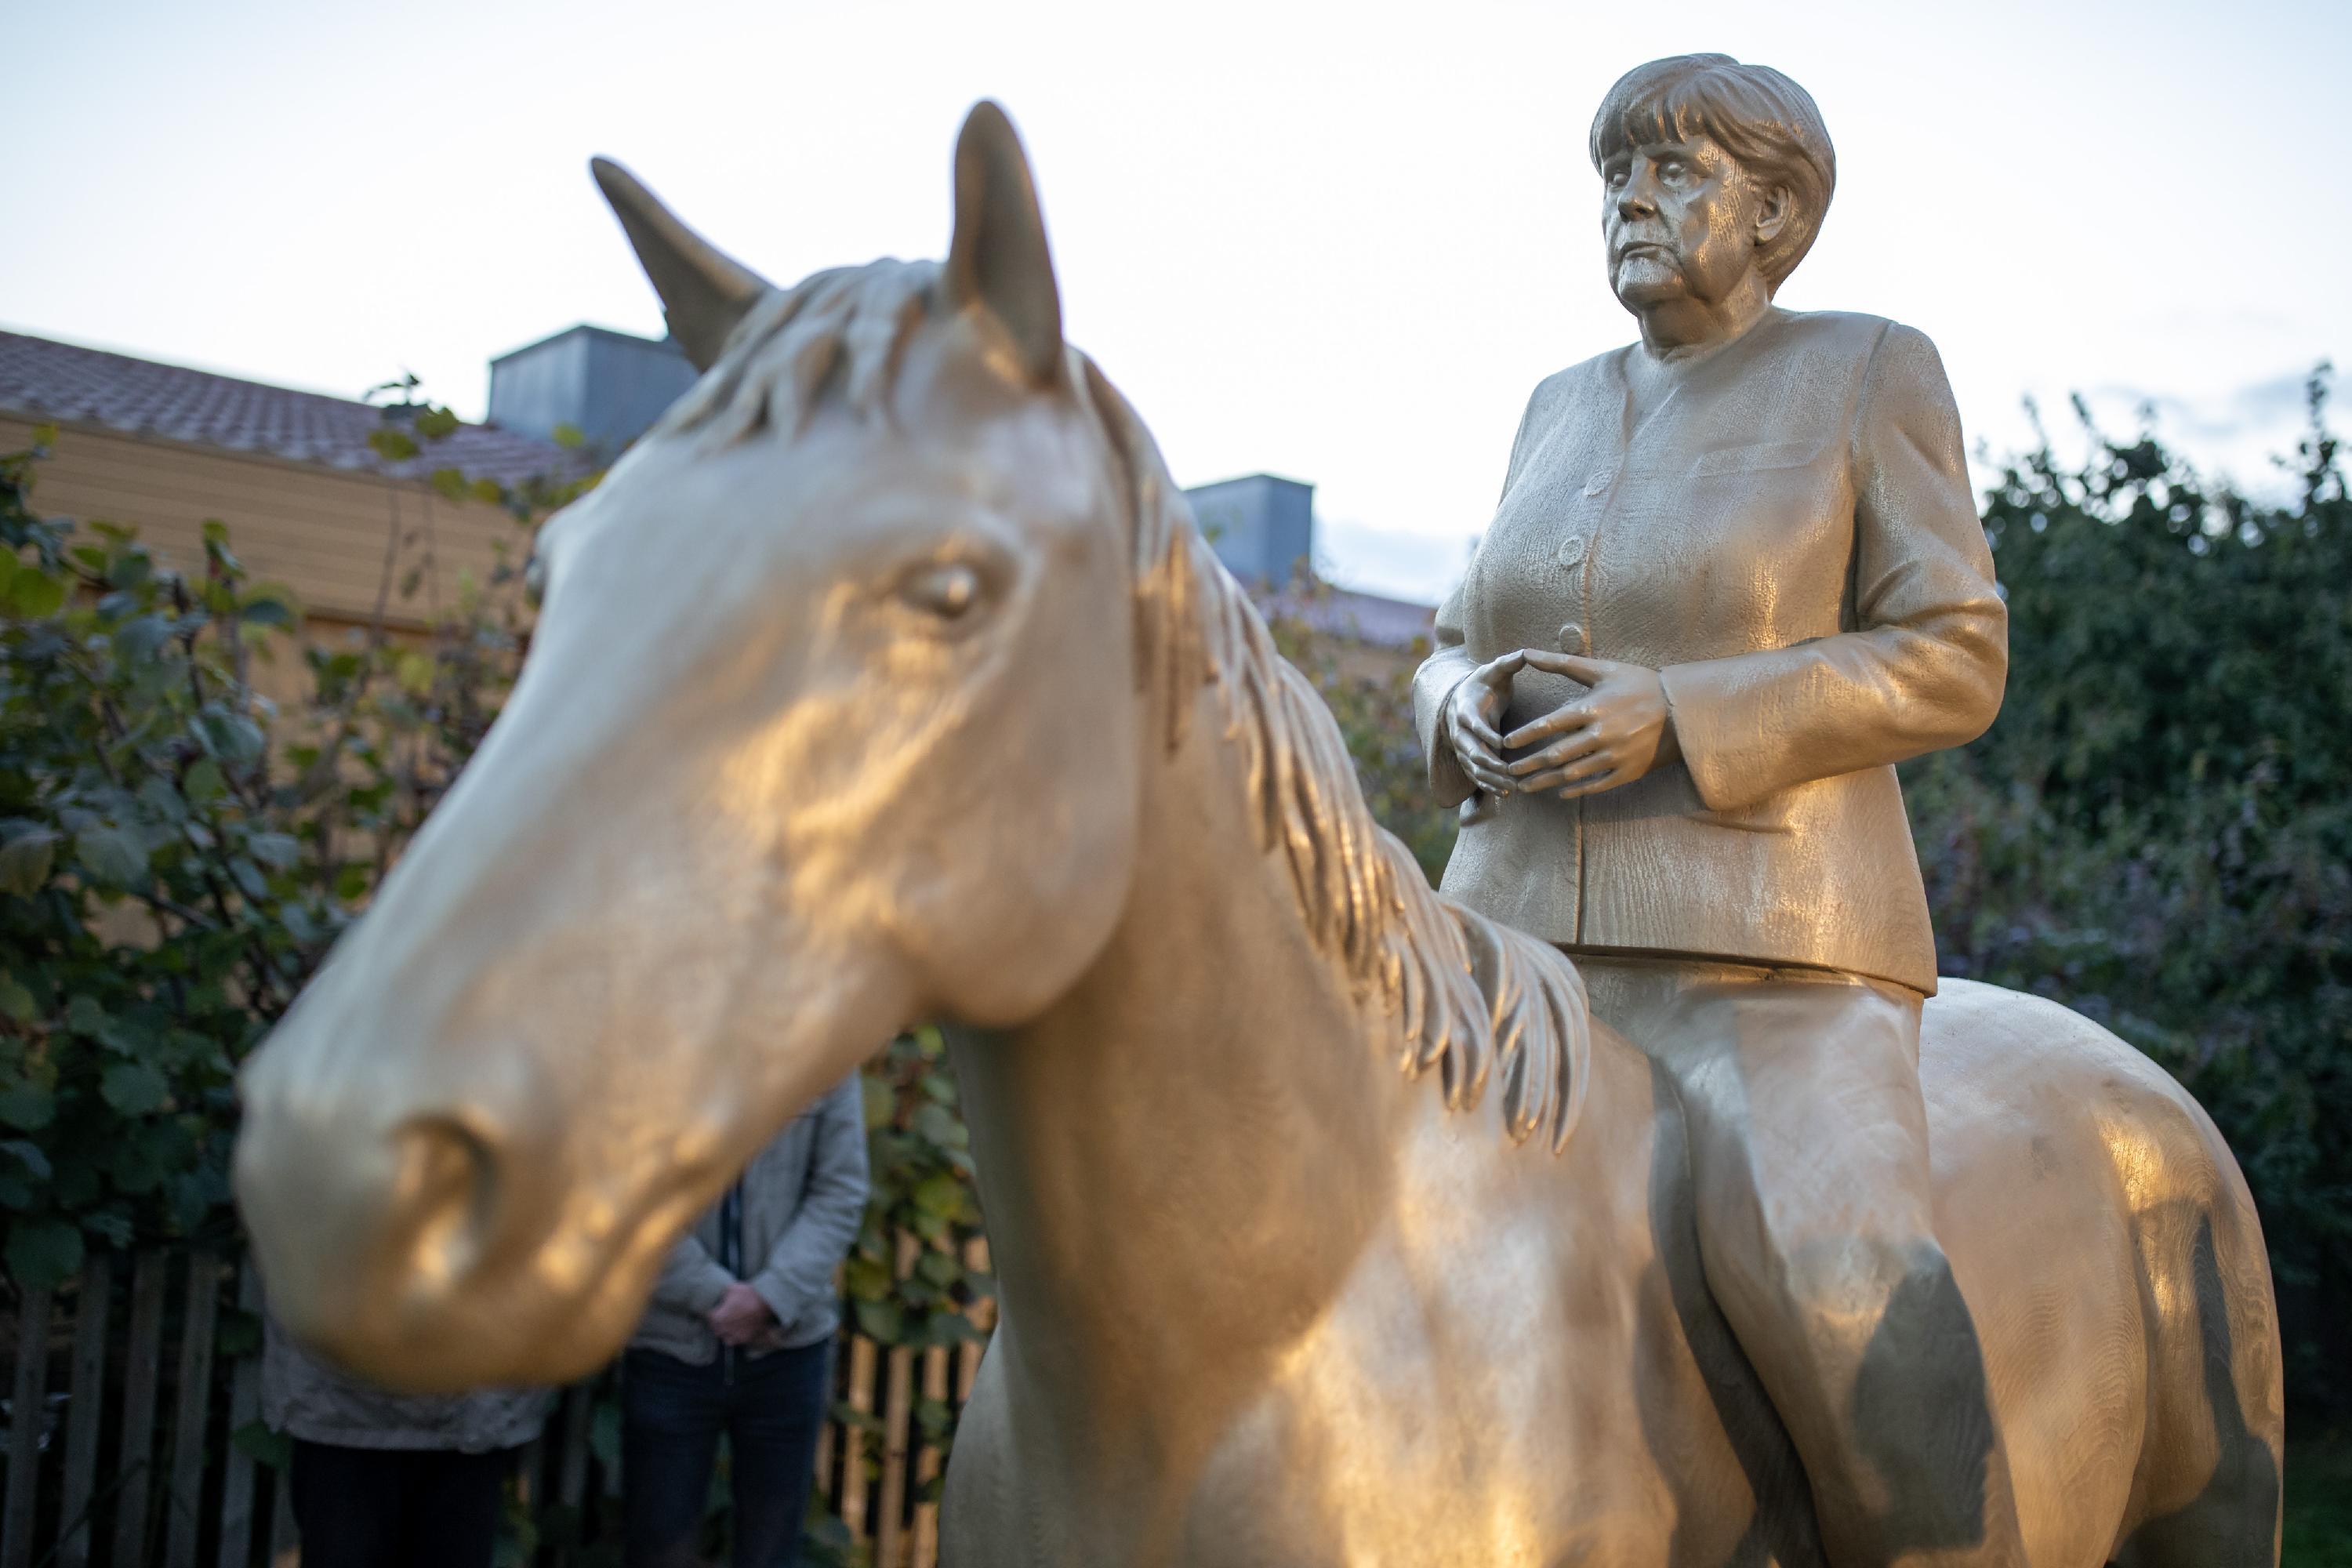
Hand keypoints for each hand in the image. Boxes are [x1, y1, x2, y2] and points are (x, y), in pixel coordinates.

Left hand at [709, 1282, 775, 1345]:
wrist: (766, 1302)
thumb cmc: (748, 1294)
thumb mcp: (732, 1288)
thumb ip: (723, 1294)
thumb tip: (721, 1296)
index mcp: (718, 1317)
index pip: (709, 1318)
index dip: (711, 1313)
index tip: (714, 1310)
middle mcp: (725, 1329)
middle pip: (716, 1329)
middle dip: (717, 1324)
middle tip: (721, 1318)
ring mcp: (736, 1335)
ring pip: (725, 1339)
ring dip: (725, 1333)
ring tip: (729, 1327)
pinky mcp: (747, 1338)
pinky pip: (738, 1341)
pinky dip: (737, 1337)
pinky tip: (739, 1331)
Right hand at [1442, 650, 1527, 795]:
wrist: (1465, 699)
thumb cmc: (1484, 684)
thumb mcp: (1495, 671)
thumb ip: (1509, 663)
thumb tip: (1527, 653)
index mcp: (1464, 708)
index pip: (1472, 724)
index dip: (1485, 734)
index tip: (1502, 743)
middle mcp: (1459, 731)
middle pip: (1471, 751)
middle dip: (1490, 763)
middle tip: (1510, 772)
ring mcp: (1462, 747)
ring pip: (1473, 767)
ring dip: (1491, 779)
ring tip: (1512, 788)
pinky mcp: (1468, 758)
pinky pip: (1475, 775)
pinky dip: (1488, 786)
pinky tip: (1506, 794)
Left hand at [1502, 652, 1679, 798]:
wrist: (1682, 710)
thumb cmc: (1638, 684)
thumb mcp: (1602, 669)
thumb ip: (1562, 664)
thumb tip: (1527, 653)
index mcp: (1592, 709)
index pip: (1548, 725)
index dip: (1524, 736)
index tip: (1505, 744)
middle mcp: (1600, 735)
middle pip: (1555, 755)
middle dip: (1528, 765)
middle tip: (1507, 771)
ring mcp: (1614, 756)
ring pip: (1571, 774)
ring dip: (1544, 782)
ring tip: (1524, 787)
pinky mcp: (1627, 772)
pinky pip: (1595, 785)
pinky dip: (1575, 790)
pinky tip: (1560, 792)